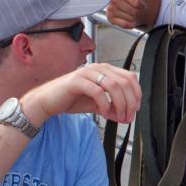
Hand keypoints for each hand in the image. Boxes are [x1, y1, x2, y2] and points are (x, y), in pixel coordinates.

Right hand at [22, 63, 140, 123]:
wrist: (48, 101)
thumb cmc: (72, 99)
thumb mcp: (97, 104)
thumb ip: (112, 108)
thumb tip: (127, 118)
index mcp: (105, 70)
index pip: (129, 77)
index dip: (136, 93)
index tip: (135, 109)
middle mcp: (98, 67)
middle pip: (124, 82)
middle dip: (129, 101)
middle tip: (128, 116)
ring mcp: (87, 72)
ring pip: (113, 85)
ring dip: (120, 104)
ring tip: (118, 116)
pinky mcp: (77, 81)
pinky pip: (98, 92)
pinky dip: (105, 104)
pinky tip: (104, 113)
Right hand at [107, 0, 147, 28]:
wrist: (129, 6)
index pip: (138, 3)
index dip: (143, 5)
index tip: (141, 3)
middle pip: (135, 12)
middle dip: (138, 12)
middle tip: (136, 8)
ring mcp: (111, 8)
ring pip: (131, 19)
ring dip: (134, 18)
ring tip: (131, 12)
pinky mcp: (110, 18)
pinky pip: (125, 25)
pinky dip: (130, 24)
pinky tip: (129, 19)